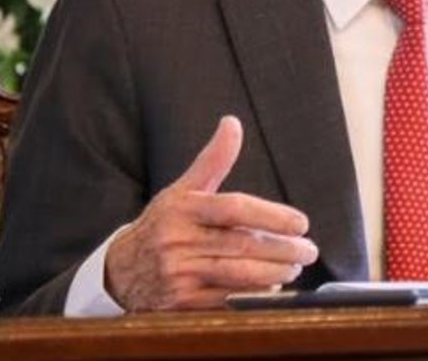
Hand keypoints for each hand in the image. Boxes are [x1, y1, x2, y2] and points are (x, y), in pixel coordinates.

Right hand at [104, 116, 318, 310]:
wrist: (119, 270)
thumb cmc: (162, 224)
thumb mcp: (182, 189)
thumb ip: (213, 160)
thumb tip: (232, 123)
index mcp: (183, 208)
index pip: (234, 209)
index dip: (271, 216)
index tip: (301, 223)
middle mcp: (178, 241)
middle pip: (241, 245)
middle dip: (281, 249)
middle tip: (308, 250)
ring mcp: (178, 275)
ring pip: (236, 276)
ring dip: (273, 274)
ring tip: (295, 267)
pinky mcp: (180, 305)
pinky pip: (225, 301)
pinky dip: (252, 296)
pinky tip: (272, 289)